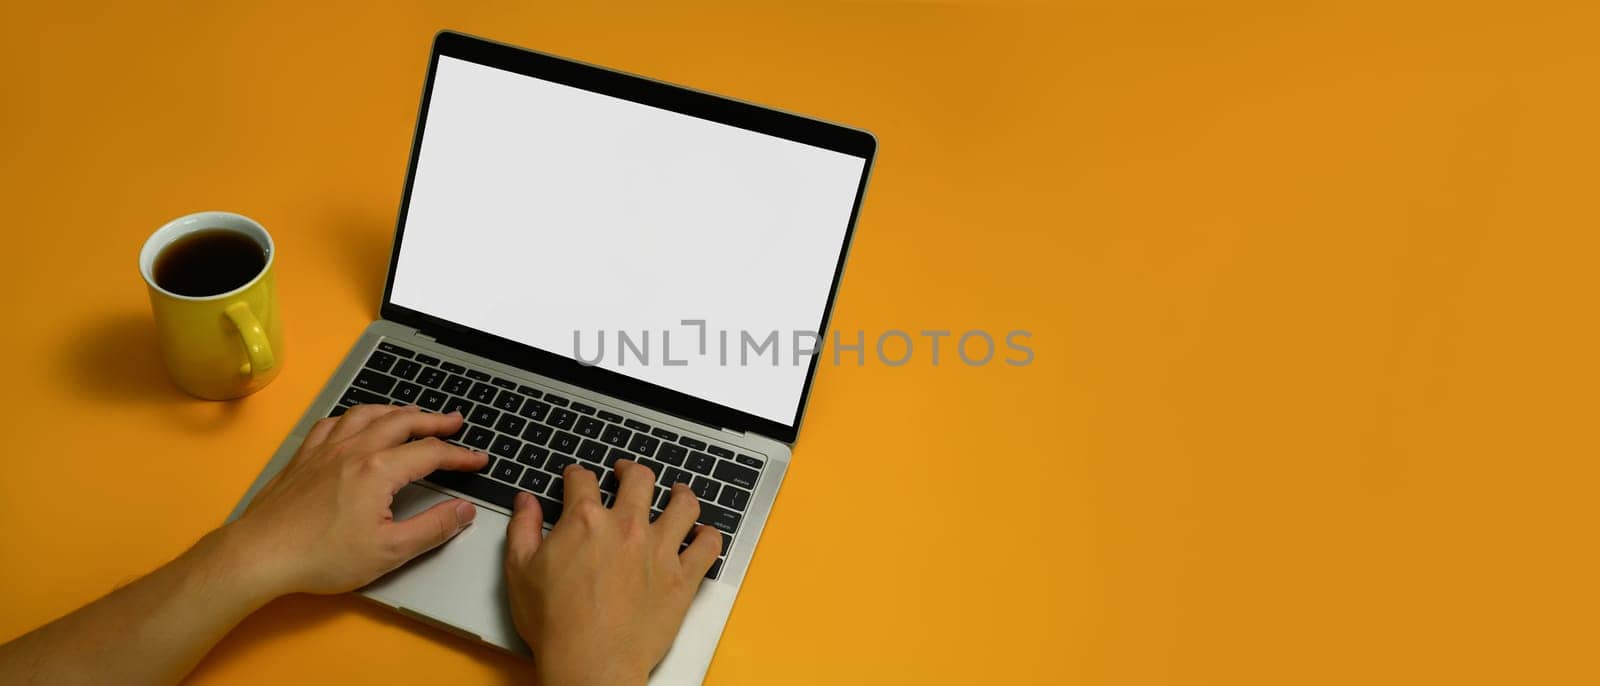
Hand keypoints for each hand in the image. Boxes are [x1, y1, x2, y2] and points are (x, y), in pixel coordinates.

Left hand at [226, 404, 488, 595]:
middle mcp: (354, 450)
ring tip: (412, 413)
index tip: (478, 460)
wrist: (260, 554)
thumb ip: (433, 528)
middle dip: (433, 421)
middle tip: (454, 421)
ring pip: (368, 414)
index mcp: (379, 471)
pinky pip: (334, 423)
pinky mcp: (304, 456)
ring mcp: (326, 449)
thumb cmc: (321, 557)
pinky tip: (357, 423)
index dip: (460, 456)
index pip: (431, 454)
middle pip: (403, 422)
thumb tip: (464, 511)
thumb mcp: (390, 551)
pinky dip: (355, 417)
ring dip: (396, 411)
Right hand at [505, 460, 722, 685]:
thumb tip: (525, 502)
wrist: (590, 662)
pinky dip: (709, 536)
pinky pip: (708, 547)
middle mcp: (627, 527)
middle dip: (630, 470)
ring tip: (677, 492)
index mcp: (586, 520)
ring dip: (680, 494)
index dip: (577, 475)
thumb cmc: (555, 624)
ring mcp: (660, 550)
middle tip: (626, 472)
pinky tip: (704, 533)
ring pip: (683, 505)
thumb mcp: (520, 571)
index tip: (576, 478)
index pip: (583, 480)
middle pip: (639, 479)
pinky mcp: (682, 578)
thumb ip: (523, 529)